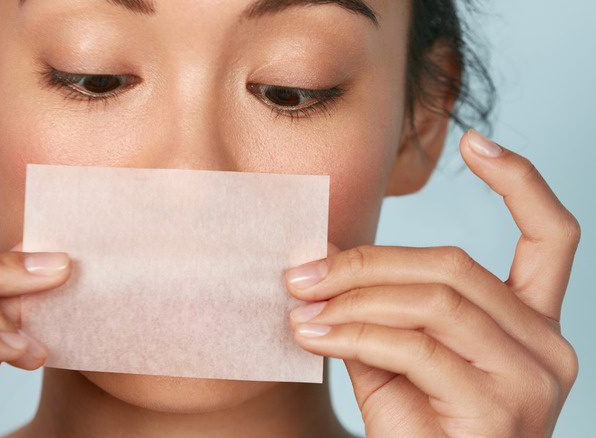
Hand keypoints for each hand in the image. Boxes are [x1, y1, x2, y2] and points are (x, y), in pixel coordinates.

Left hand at [286, 130, 579, 436]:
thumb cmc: (412, 422)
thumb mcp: (394, 351)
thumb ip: (380, 300)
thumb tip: (325, 251)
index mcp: (530, 324)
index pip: (552, 238)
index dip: (521, 182)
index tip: (477, 140)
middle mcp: (546, 346)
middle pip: (454, 265)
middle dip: (367, 261)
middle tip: (302, 272)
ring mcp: (530, 379)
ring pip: (433, 299)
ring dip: (354, 296)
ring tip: (301, 304)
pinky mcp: (496, 409)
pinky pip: (413, 346)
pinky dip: (352, 333)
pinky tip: (313, 335)